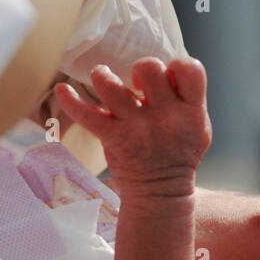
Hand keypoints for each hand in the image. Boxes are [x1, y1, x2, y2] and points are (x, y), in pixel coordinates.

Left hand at [54, 57, 210, 193]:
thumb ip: (186, 98)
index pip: (191, 69)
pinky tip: (61, 90)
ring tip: (102, 77)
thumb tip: (167, 68)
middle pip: (150, 68)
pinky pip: (87, 115)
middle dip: (141, 68)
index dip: (175, 65)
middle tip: (136, 84)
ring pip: (113, 86)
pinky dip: (70, 101)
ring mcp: (137, 128)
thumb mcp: (198, 126)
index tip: (166, 78)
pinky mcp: (114, 139)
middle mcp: (165, 116)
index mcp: (192, 111)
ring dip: (103, 76)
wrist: (161, 194)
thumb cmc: (179, 153)